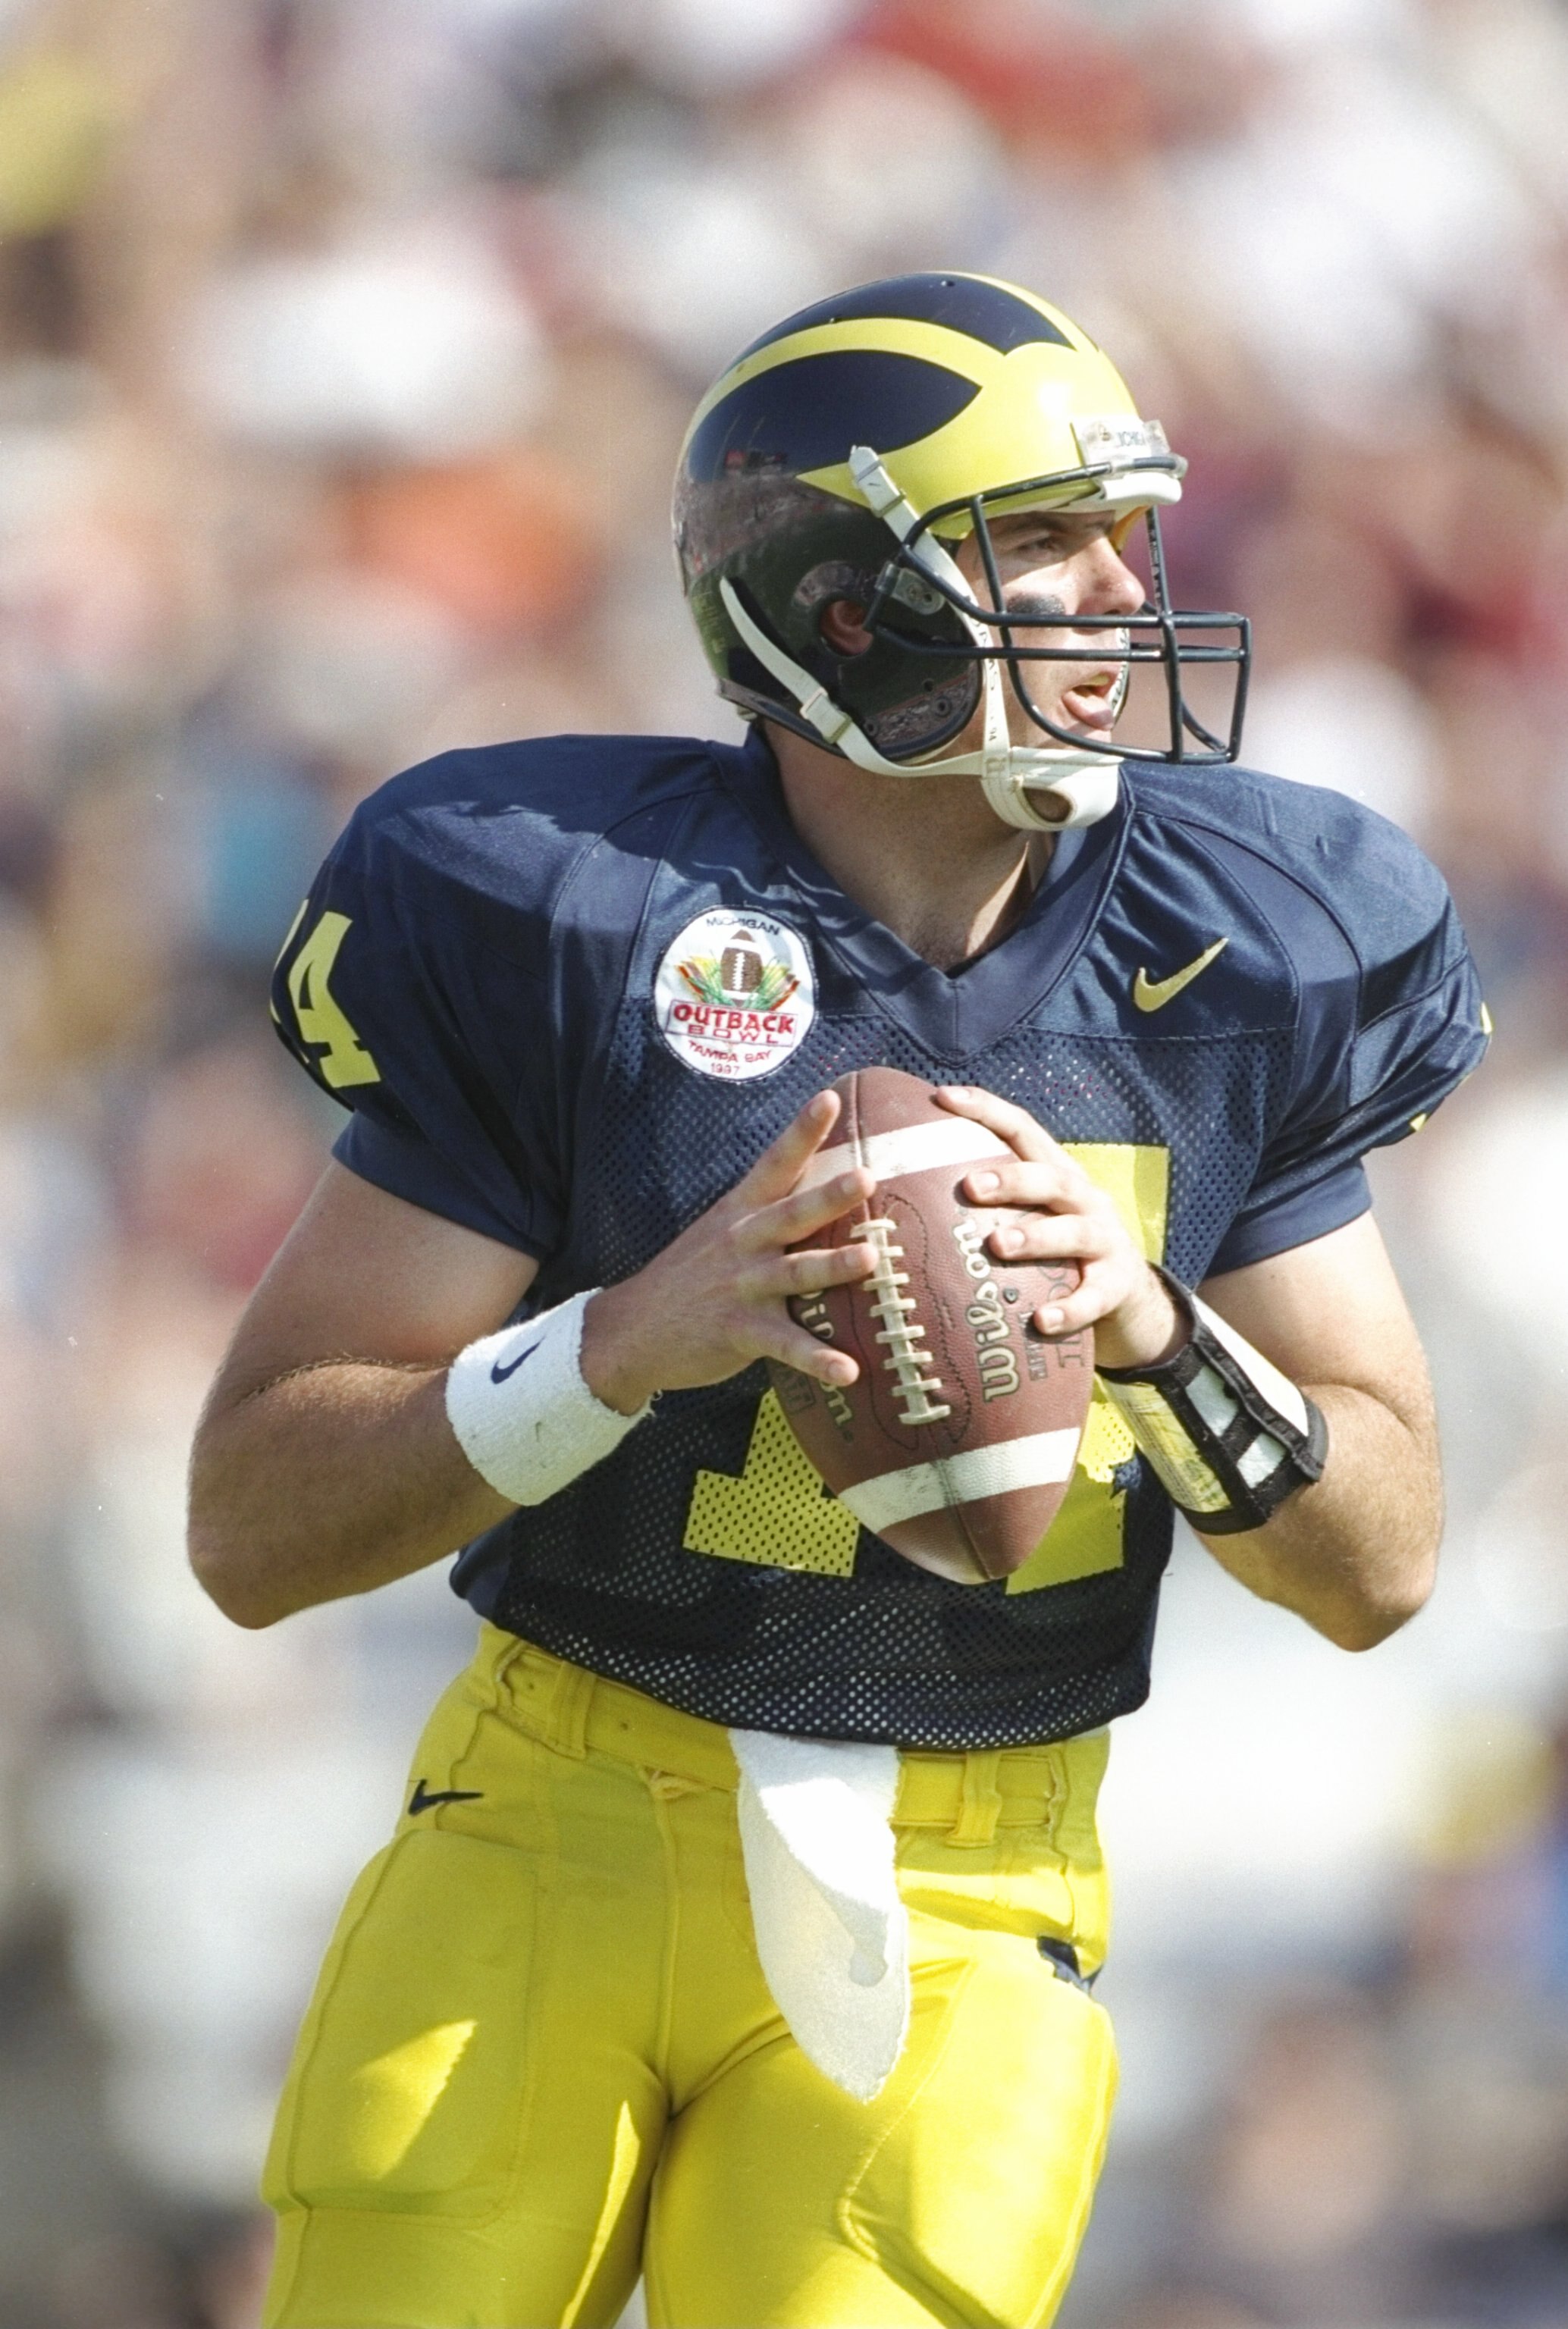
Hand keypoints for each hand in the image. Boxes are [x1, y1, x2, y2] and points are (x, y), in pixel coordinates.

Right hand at [580, 1090, 877, 1413]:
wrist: (631, 1330)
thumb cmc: (691, 1278)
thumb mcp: (721, 1233)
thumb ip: (769, 1213)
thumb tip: (828, 1188)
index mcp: (741, 1213)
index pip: (775, 1164)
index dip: (801, 1131)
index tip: (829, 1098)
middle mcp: (743, 1243)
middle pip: (792, 1214)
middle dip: (829, 1195)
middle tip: (866, 1176)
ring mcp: (741, 1288)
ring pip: (795, 1273)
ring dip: (833, 1266)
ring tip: (871, 1259)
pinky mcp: (740, 1332)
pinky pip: (786, 1346)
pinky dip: (818, 1359)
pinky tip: (849, 1371)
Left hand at [934, 1084, 1184, 1370]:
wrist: (1129, 1298)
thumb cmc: (1056, 1253)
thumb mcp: (1033, 1216)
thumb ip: (988, 1203)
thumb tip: (898, 1191)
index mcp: (1057, 1174)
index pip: (1023, 1130)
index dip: (985, 1109)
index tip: (941, 1097)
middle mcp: (1084, 1199)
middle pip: (1051, 1178)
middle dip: (1011, 1179)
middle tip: (969, 1186)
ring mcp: (1105, 1242)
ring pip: (1073, 1232)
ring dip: (1034, 1237)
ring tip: (997, 1245)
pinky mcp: (1116, 1287)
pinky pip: (1093, 1298)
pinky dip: (1070, 1309)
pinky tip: (1042, 1321)